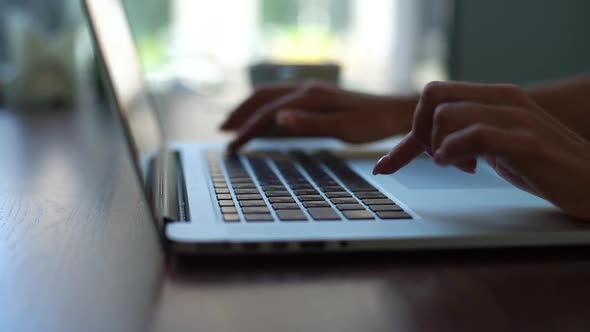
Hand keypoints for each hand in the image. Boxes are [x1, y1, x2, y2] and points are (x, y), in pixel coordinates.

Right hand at [222, 81, 415, 150]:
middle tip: (223, 132)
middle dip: (240, 114)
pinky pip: (282, 100)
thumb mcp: (344, 128)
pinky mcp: (317, 98)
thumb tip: (278, 118)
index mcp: (310, 96)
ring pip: (271, 96)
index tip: (231, 145)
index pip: (268, 112)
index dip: (247, 129)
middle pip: (262, 97)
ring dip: (250, 109)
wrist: (396, 112)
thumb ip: (310, 123)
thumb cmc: (373, 122)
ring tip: (234, 125)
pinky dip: (265, 110)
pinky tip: (264, 121)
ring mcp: (311, 92)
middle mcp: (307, 89)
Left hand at [372, 81, 589, 219]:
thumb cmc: (545, 166)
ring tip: (455, 165)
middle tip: (432, 156)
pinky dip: (454, 154)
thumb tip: (429, 146)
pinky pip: (472, 135)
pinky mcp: (526, 141)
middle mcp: (503, 98)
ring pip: (446, 114)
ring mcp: (515, 117)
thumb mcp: (497, 147)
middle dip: (418, 131)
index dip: (407, 131)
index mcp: (495, 97)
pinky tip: (466, 168)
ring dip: (438, 146)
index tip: (387, 164)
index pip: (436, 95)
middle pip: (432, 95)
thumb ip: (467, 137)